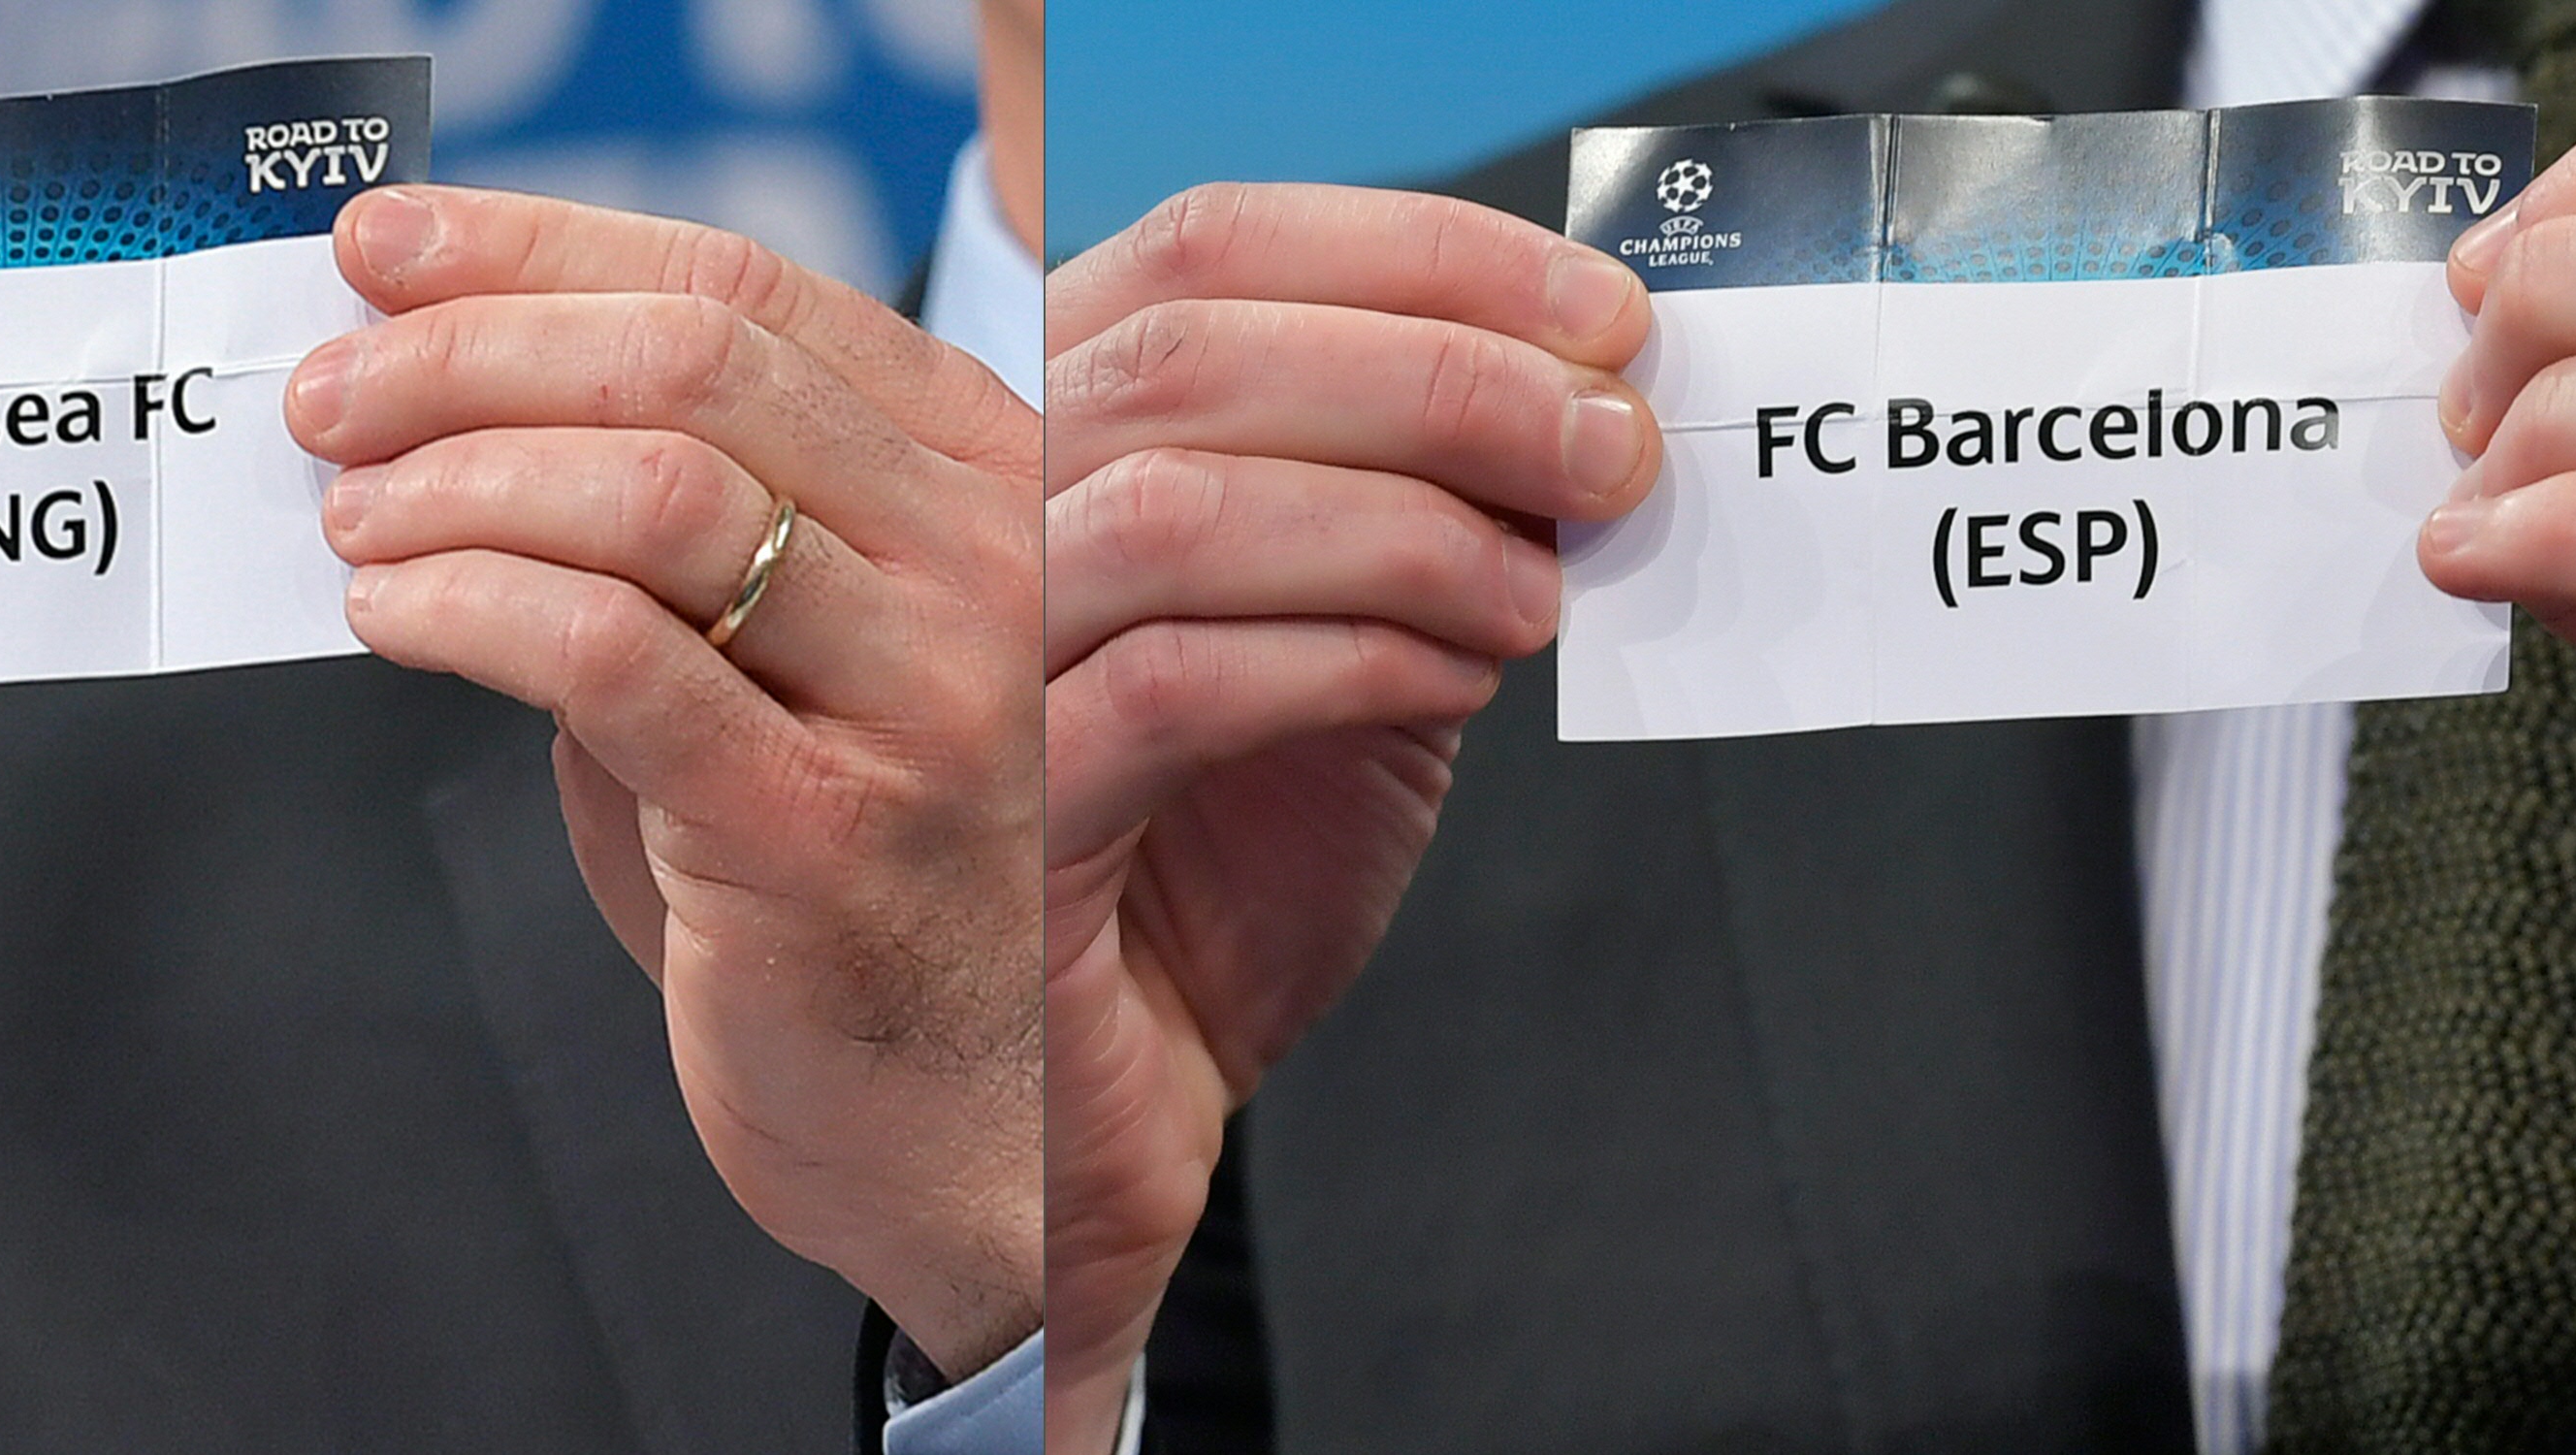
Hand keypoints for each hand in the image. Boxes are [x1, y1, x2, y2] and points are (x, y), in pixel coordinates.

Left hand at [285, 186, 1042, 1376]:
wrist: (985, 1151)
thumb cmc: (857, 903)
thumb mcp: (790, 664)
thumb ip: (675, 532)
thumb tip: (437, 402)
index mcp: (994, 483)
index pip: (753, 290)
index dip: (543, 247)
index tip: (388, 250)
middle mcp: (996, 564)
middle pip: (698, 361)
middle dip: (470, 350)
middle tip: (332, 393)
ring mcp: (933, 697)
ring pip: (654, 488)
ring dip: (454, 478)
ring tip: (356, 521)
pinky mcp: (830, 833)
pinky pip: (610, 655)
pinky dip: (466, 604)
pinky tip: (396, 617)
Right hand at [1039, 183, 1654, 1448]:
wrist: (1079, 1119)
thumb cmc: (1202, 887)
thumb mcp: (1341, 663)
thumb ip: (1415, 526)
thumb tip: (1589, 414)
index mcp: (1051, 433)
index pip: (1205, 249)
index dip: (1422, 253)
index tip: (1602, 315)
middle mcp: (974, 518)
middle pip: (1188, 345)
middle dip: (1446, 371)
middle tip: (1614, 444)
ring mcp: (961, 661)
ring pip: (1171, 500)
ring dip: (1408, 516)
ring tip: (1547, 582)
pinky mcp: (993, 815)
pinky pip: (1174, 685)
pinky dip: (1349, 652)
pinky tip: (1462, 674)